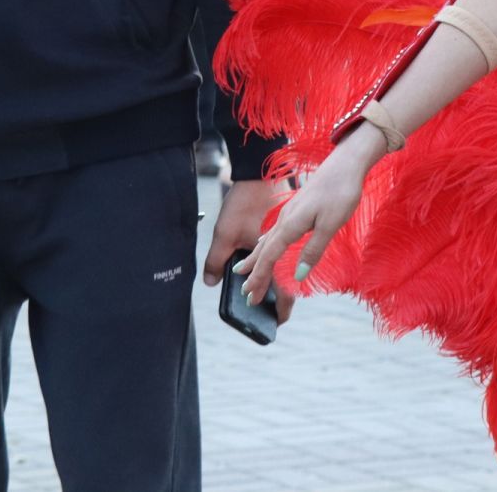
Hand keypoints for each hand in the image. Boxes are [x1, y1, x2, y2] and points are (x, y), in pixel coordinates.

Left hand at [204, 177, 297, 323]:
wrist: (256, 173)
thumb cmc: (242, 204)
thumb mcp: (224, 235)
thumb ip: (216, 262)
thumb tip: (211, 283)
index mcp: (275, 254)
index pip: (282, 290)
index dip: (280, 308)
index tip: (275, 323)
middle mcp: (284, 248)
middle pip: (286, 280)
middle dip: (279, 299)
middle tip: (270, 313)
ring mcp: (285, 236)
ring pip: (284, 266)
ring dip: (276, 282)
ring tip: (265, 294)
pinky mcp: (282, 226)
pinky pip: (281, 252)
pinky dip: (274, 264)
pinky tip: (263, 265)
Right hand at [231, 129, 378, 307]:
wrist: (346, 163)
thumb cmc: (340, 192)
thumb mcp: (330, 225)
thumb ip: (313, 249)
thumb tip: (298, 276)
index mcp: (291, 225)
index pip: (269, 256)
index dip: (259, 277)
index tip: (250, 295)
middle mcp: (285, 219)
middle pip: (264, 250)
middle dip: (254, 272)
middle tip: (245, 293)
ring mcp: (289, 211)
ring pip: (267, 239)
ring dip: (256, 258)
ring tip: (244, 270)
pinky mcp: (296, 207)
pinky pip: (274, 230)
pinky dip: (266, 243)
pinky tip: (265, 242)